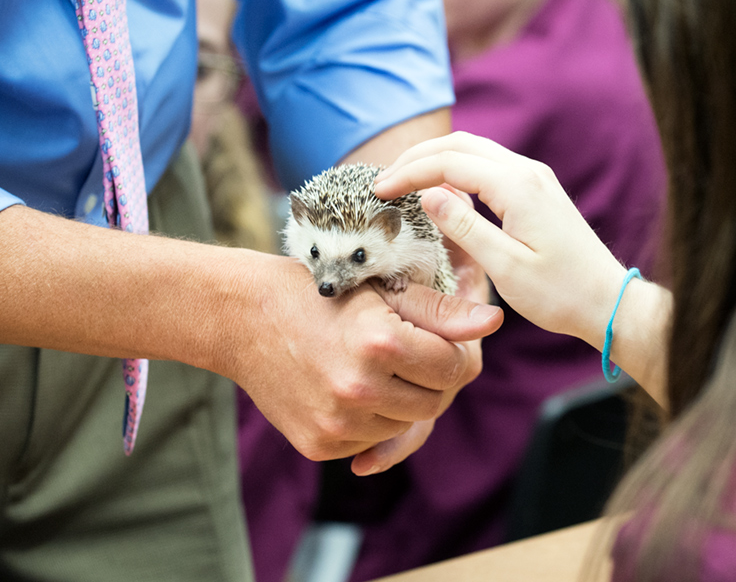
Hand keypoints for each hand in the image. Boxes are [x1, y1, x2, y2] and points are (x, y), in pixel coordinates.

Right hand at [225, 252, 501, 463]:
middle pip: (436, 401)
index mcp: (381, 344)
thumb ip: (441, 311)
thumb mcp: (380, 290)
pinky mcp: (319, 445)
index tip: (440, 338)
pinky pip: (370, 442)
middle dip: (433, 378)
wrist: (243, 317)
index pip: (456, 366)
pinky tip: (351, 388)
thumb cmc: (318, 293)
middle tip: (410, 353)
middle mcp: (360, 390)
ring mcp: (338, 424)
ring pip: (406, 425)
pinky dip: (371, 420)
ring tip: (376, 367)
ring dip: (403, 401)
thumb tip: (493, 322)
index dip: (455, 349)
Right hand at [374, 132, 627, 347]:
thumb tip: (428, 195)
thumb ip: (464, 228)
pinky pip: (488, 164)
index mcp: (518, 187)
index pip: (449, 164)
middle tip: (383, 181)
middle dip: (417, 157)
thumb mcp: (505, 269)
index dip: (409, 174)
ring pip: (474, 149)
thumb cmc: (559, 293)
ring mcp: (534, 177)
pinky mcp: (536, 189)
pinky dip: (456, 168)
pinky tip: (439, 190)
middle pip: (460, 144)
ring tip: (403, 182)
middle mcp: (527, 172)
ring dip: (435, 159)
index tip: (378, 192)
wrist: (607, 301)